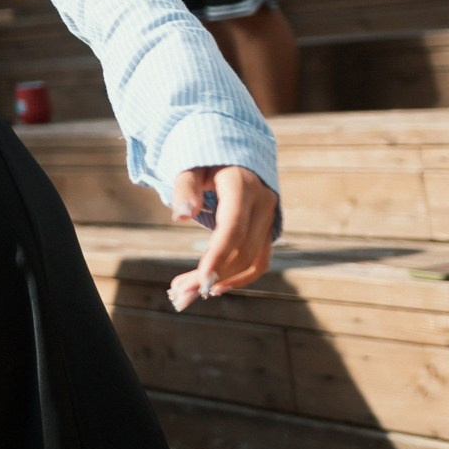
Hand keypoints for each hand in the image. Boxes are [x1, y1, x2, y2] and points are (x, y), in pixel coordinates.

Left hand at [166, 164, 275, 309]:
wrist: (236, 154)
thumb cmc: (206, 160)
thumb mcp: (191, 166)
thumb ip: (185, 188)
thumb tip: (181, 216)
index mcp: (242, 185)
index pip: (233, 229)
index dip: (217, 256)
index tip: (199, 281)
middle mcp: (262, 203)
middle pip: (241, 250)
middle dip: (212, 274)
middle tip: (180, 293)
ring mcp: (269, 218)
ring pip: (252, 260)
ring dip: (223, 281)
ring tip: (188, 294)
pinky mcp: (268, 230)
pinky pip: (260, 261)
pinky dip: (241, 278)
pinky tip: (216, 288)